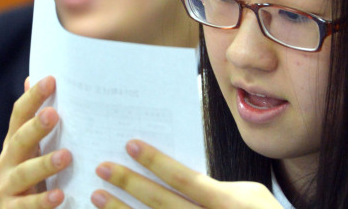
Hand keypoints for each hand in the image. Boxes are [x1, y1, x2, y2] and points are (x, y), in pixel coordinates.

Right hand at [0, 76, 71, 207]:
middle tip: (54, 114)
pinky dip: (43, 201)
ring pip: (24, 173)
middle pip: (20, 140)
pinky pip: (28, 205)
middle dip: (36, 127)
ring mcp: (8, 186)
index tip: (51, 80)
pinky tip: (61, 195)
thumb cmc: (31, 175)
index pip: (20, 114)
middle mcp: (8, 161)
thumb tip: (33, 78)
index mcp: (15, 142)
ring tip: (66, 156)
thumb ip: (34, 119)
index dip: (34, 97)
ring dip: (44, 164)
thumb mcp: (32, 147)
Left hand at [91, 139, 283, 208]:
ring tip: (96, 196)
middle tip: (102, 167)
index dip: (156, 161)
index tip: (130, 144)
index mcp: (227, 204)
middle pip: (161, 203)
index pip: (184, 179)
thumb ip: (216, 187)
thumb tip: (177, 173)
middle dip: (129, 184)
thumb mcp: (251, 196)